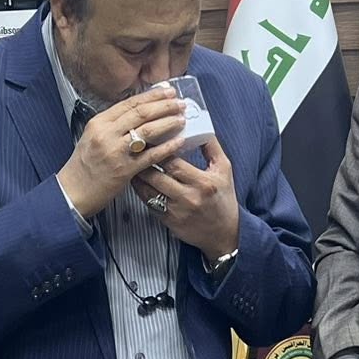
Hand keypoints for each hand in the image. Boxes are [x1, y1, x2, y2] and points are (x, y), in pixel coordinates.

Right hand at [56, 86, 187, 217]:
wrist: (73, 191)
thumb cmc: (85, 165)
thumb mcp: (93, 137)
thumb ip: (113, 125)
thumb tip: (139, 113)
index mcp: (99, 122)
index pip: (129, 103)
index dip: (152, 96)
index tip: (167, 92)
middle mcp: (107, 133)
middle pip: (141, 113)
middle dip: (164, 106)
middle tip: (180, 103)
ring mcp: (116, 151)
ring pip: (148, 131)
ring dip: (168, 123)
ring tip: (182, 119)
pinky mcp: (124, 170)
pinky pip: (151, 155)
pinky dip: (167, 147)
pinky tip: (179, 141)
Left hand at [142, 138, 240, 261]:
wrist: (224, 232)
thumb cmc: (224, 199)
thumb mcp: (224, 170)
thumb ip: (211, 147)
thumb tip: (200, 125)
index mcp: (203, 183)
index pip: (174, 163)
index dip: (160, 150)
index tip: (152, 139)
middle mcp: (189, 198)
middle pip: (156, 175)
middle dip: (144, 160)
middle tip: (137, 149)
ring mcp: (176, 211)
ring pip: (148, 189)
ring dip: (138, 175)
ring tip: (134, 162)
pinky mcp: (167, 221)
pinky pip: (147, 202)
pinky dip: (141, 189)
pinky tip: (138, 180)